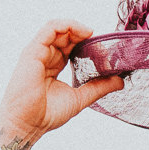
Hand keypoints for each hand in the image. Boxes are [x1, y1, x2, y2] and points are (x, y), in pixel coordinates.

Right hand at [0, 21, 125, 149]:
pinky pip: (49, 29)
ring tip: (91, 34)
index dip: (87, 44)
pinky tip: (82, 31)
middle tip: (101, 43)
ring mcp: (38, 53)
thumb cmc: (47, 115)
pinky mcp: (33, 51)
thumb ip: (99, 87)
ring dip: (76, 27)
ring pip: (57, 28)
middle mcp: (45, 57)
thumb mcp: (80, 98)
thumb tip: (119, 81)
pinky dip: (66, 25)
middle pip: (65, 36)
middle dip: (84, 35)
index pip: (71, 46)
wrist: (29, 124)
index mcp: (54, 66)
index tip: (104, 52)